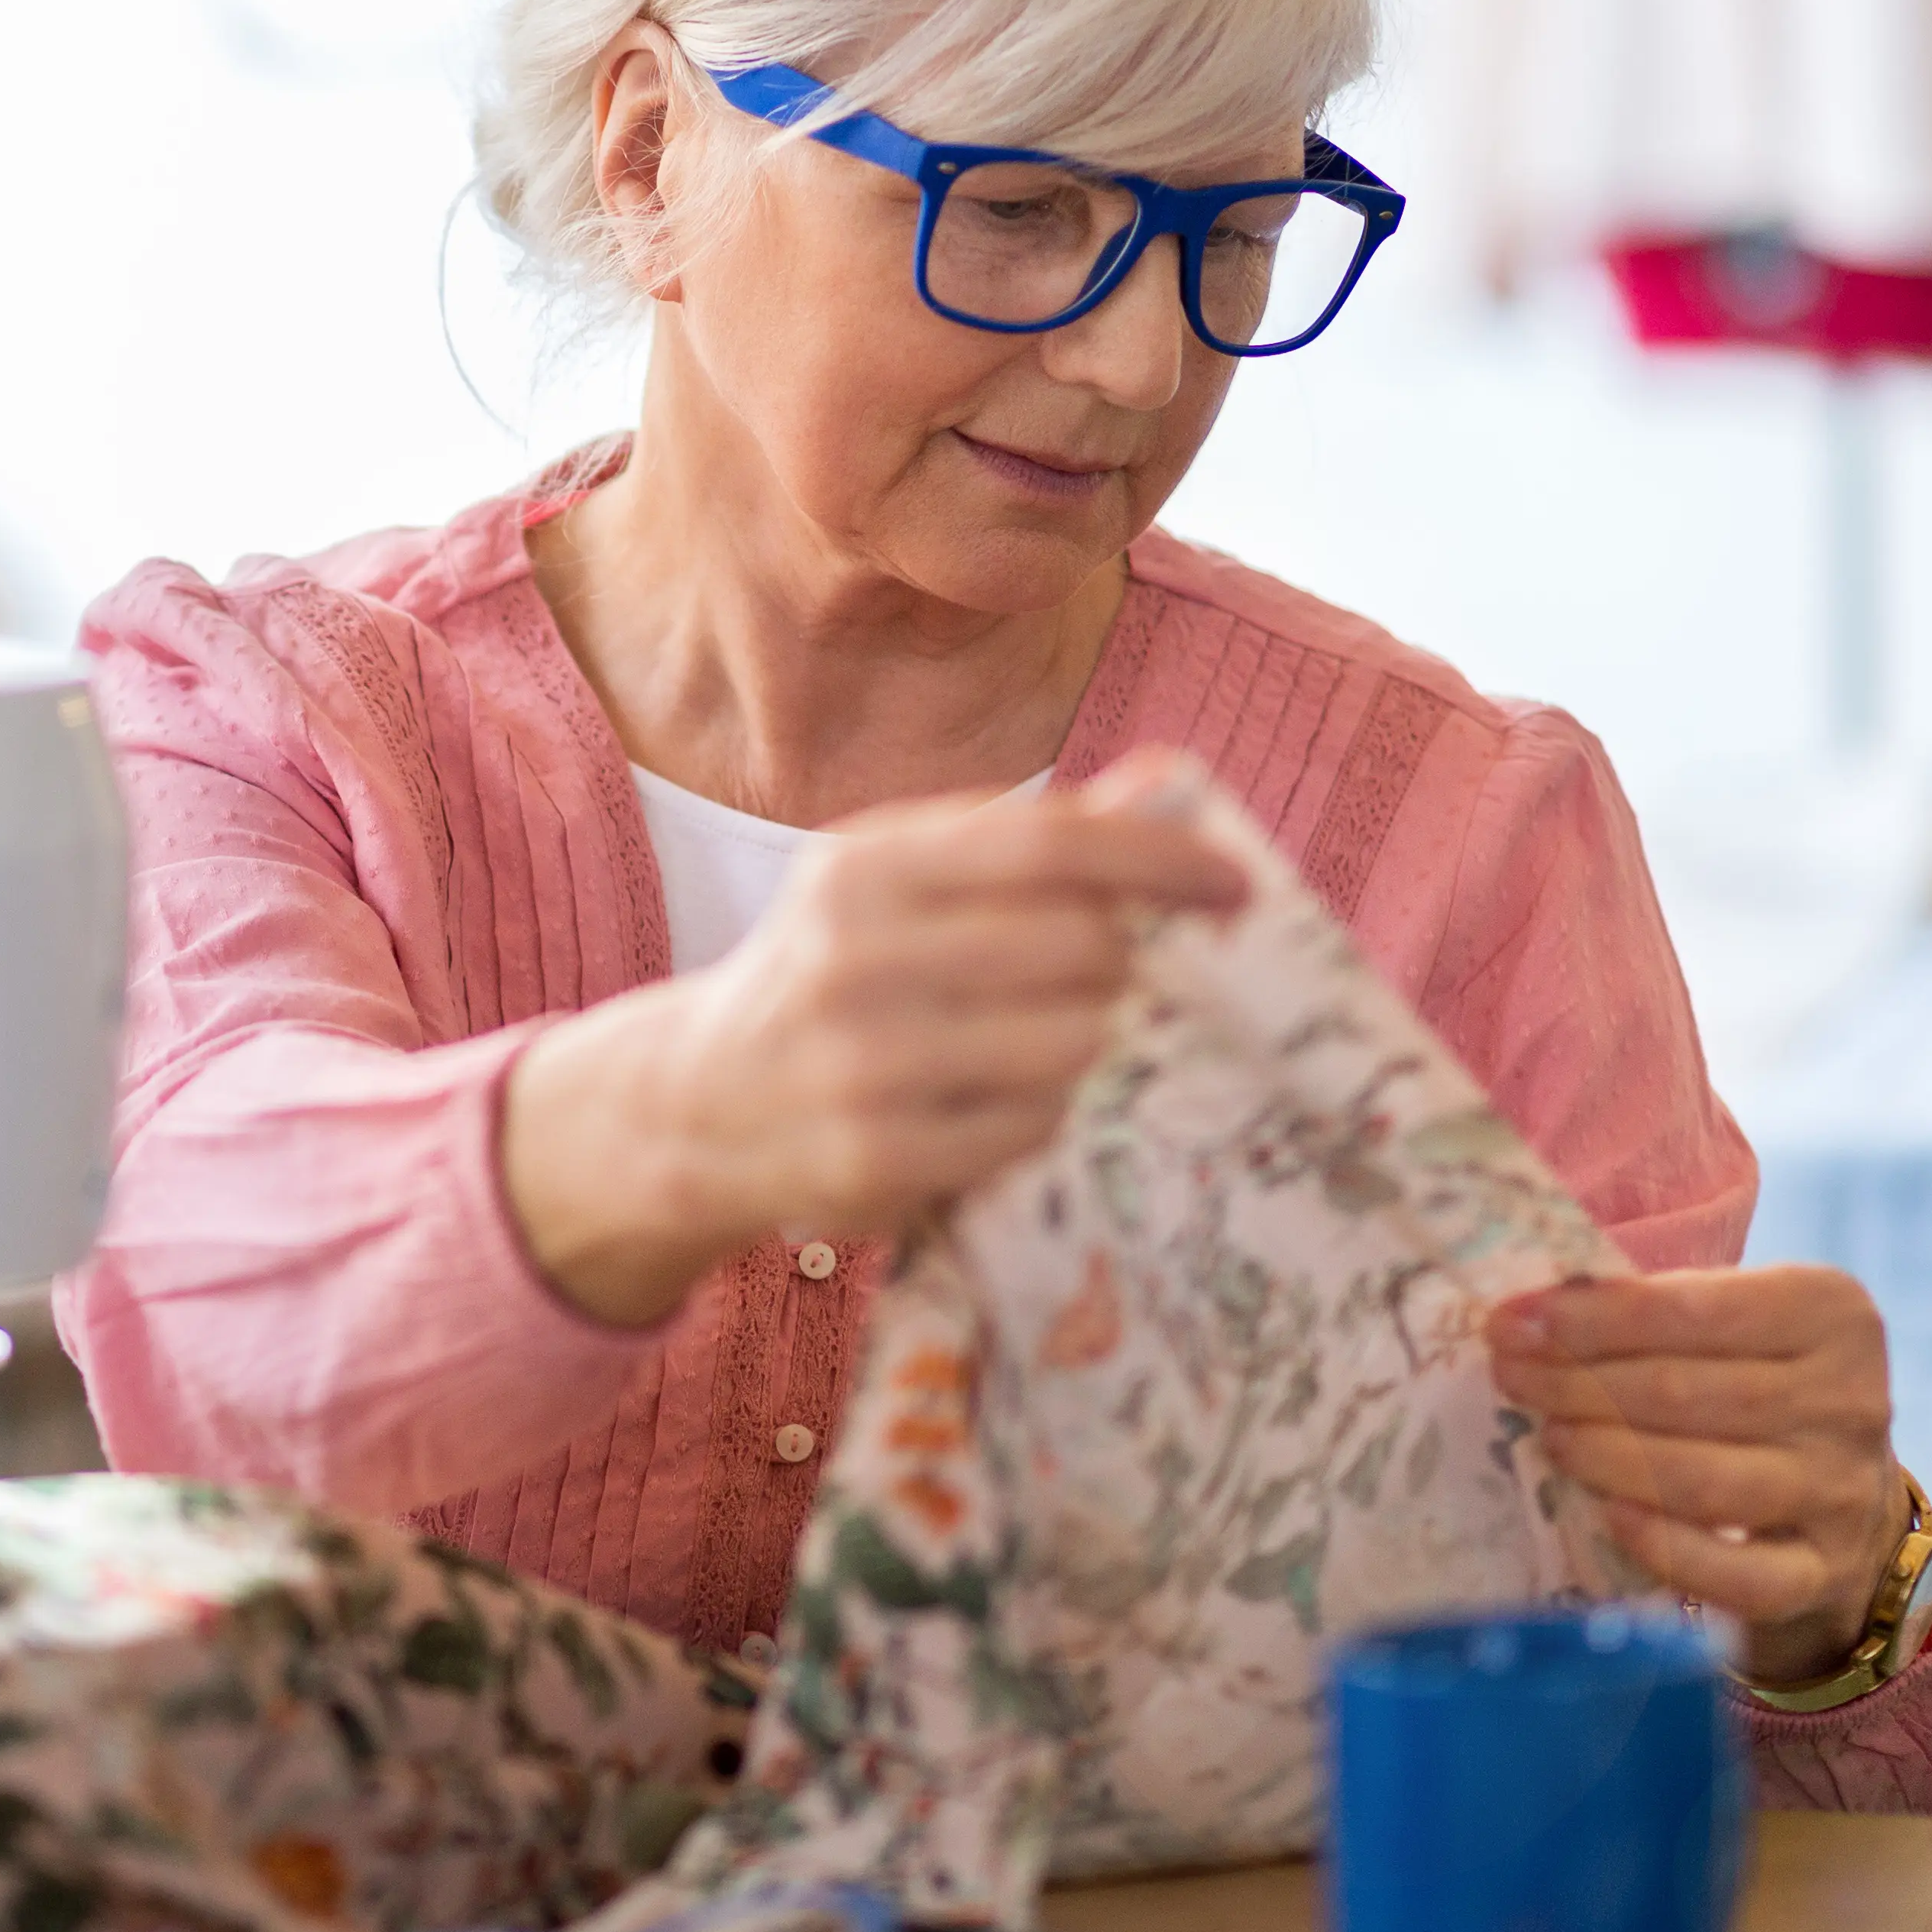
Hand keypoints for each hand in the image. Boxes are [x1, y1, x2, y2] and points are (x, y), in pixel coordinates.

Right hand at [499, 753, 1248, 1326]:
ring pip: (1071, 1043)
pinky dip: (1044, 1117)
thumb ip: (1034, 837)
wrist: (696, 1103)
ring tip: (1049, 1046)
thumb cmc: (835, 974)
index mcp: (866, 863)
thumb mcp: (905, 883)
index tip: (1234, 884)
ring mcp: (862, 1060)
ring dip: (1091, 1046)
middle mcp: (854, 953)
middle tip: (1112, 985)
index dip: (1162, 858)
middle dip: (1123, 967)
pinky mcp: (875, 1155)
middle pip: (1078, 948)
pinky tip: (1002, 1105)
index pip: (1051, 842)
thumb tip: (1170, 776)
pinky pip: (1033, 1128)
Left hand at [1487, 1267, 1913, 1685]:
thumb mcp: (1733, 1325)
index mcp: (1830, 1313)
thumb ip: (1652, 1309)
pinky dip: (1665, 1547)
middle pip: (1690, 1394)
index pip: (1698, 1307)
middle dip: (1582, 1385)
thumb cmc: (1761, 1387)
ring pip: (1706, 1481)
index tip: (1513, 1323)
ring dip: (1608, 1457)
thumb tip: (1532, 1314)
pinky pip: (1738, 1575)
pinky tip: (1609, 1515)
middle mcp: (1849, 1401)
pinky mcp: (1823, 1574)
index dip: (1595, 1317)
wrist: (1847, 1500)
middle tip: (1511, 1377)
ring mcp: (1841, 1494)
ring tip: (1549, 1437)